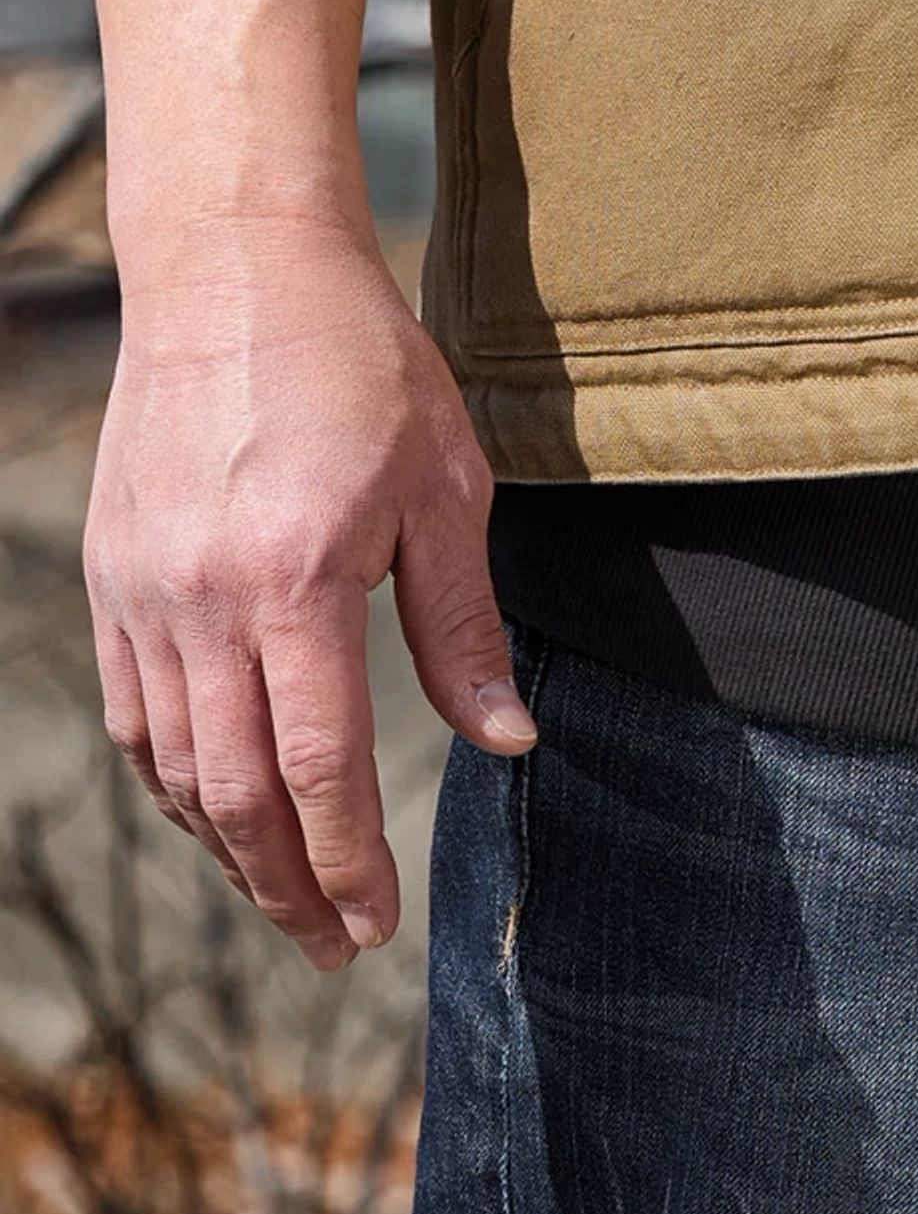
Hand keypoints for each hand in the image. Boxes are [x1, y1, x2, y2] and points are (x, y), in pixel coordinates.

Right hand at [82, 0, 532, 968]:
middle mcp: (203, 602)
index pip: (317, 763)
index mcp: (296, 576)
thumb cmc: (363, 364)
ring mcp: (143, 596)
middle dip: (287, 881)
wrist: (238, 273)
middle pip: (234, 791)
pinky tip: (220, 808)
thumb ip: (465, 624)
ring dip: (229, 846)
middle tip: (335, 940)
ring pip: (175, 768)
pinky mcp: (112, 581)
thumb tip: (509, 738)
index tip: (375, 922)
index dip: (346, 857)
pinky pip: (139, 717)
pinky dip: (178, 781)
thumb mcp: (447, 484)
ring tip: (289, 893)